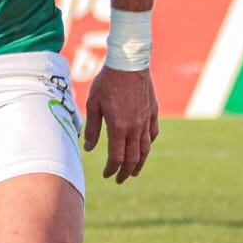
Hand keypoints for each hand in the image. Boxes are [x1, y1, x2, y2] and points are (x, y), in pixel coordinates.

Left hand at [84, 66, 159, 183]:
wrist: (129, 63)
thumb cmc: (107, 82)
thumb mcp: (93, 104)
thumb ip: (92, 128)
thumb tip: (88, 148)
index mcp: (119, 127)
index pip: (117, 158)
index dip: (112, 169)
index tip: (106, 175)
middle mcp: (135, 127)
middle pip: (133, 158)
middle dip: (126, 172)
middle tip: (120, 179)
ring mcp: (146, 120)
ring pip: (145, 149)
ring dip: (139, 163)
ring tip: (134, 171)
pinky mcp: (153, 112)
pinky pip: (153, 133)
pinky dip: (148, 144)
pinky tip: (144, 148)